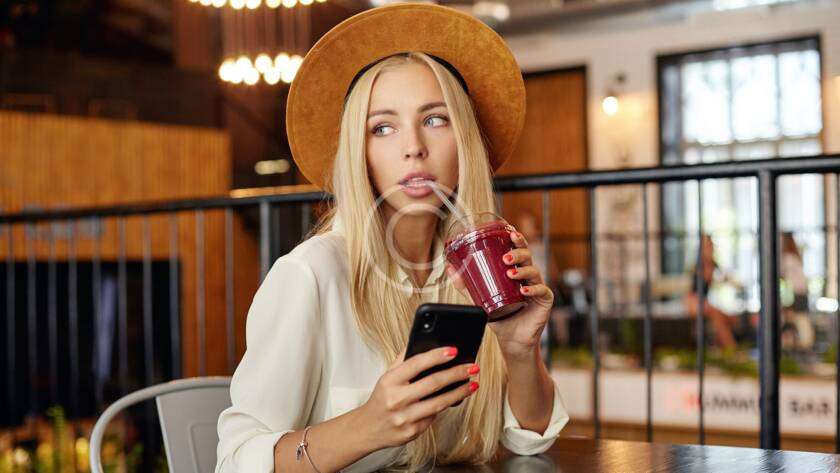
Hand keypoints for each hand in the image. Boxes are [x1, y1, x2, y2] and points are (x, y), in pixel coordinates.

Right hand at [356, 346, 479, 450]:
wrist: (368, 428)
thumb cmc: (381, 398)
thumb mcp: (386, 376)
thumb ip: (403, 360)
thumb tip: (421, 342)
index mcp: (390, 381)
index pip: (416, 364)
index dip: (436, 355)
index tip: (454, 350)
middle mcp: (396, 399)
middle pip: (432, 383)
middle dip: (456, 374)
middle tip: (472, 368)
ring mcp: (404, 417)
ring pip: (439, 403)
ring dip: (459, 393)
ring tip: (473, 384)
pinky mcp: (412, 432)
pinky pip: (433, 417)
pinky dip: (444, 407)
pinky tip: (454, 399)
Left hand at [446, 229, 552, 360]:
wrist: (511, 339)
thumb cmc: (498, 316)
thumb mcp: (480, 298)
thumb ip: (466, 285)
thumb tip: (450, 269)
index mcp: (515, 270)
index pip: (517, 250)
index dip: (516, 239)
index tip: (510, 232)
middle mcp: (528, 276)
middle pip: (528, 256)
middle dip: (518, 252)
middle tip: (505, 257)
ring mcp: (537, 287)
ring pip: (533, 271)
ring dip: (522, 270)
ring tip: (510, 273)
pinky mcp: (545, 300)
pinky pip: (542, 290)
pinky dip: (533, 289)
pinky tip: (524, 290)